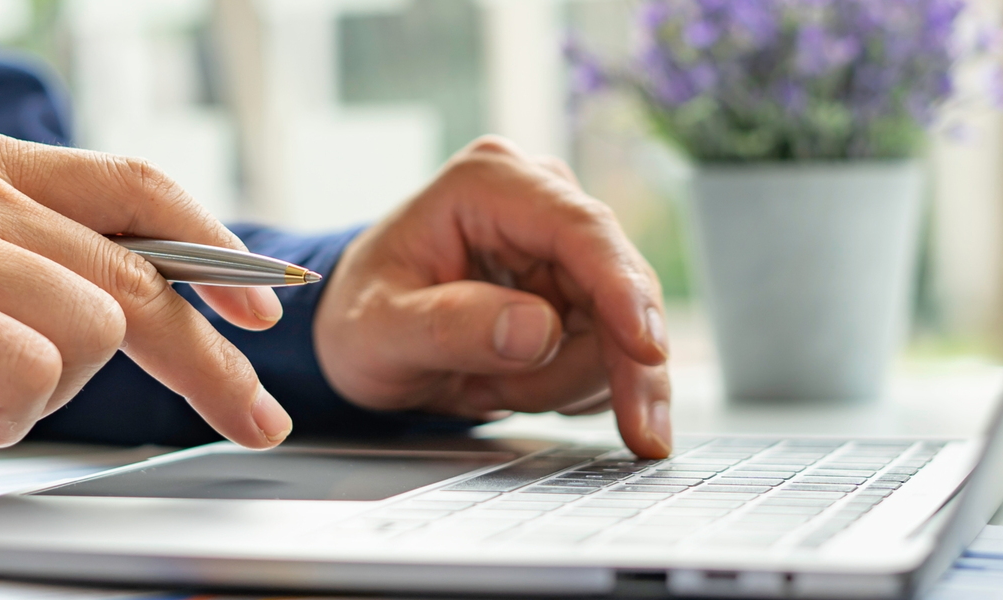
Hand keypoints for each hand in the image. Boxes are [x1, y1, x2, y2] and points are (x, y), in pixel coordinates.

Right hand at [0, 128, 293, 504]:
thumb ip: (34, 265)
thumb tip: (157, 296)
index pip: (138, 189)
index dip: (216, 251)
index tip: (264, 310)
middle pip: (139, 273)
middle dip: (206, 362)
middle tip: (253, 421)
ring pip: (94, 328)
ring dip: (42, 396)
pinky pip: (28, 374)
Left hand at [315, 136, 672, 457]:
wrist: (356, 335)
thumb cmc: (358, 317)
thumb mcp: (377, 331)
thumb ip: (449, 327)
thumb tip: (539, 331)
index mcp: (489, 184)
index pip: (580, 229)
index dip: (622, 290)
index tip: (646, 350)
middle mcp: (540, 202)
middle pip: (620, 288)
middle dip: (603, 366)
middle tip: (580, 422)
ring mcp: (565, 249)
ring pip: (621, 331)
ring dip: (562, 383)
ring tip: (486, 386)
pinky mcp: (580, 292)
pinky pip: (613, 354)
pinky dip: (568, 389)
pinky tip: (509, 386)